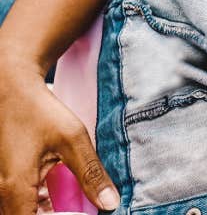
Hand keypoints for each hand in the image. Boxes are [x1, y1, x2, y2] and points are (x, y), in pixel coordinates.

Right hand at [0, 57, 118, 213]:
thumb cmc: (40, 111)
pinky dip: (44, 201)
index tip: (81, 214)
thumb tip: (110, 203)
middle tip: (81, 208)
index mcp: (16, 188)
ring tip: (76, 201)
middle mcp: (4, 191)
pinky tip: (62, 187)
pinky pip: (25, 200)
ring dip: (51, 210)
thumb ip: (91, 174)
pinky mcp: (10, 179)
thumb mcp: (73, 140)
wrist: (13, 89)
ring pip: (26, 210)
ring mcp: (4, 186)